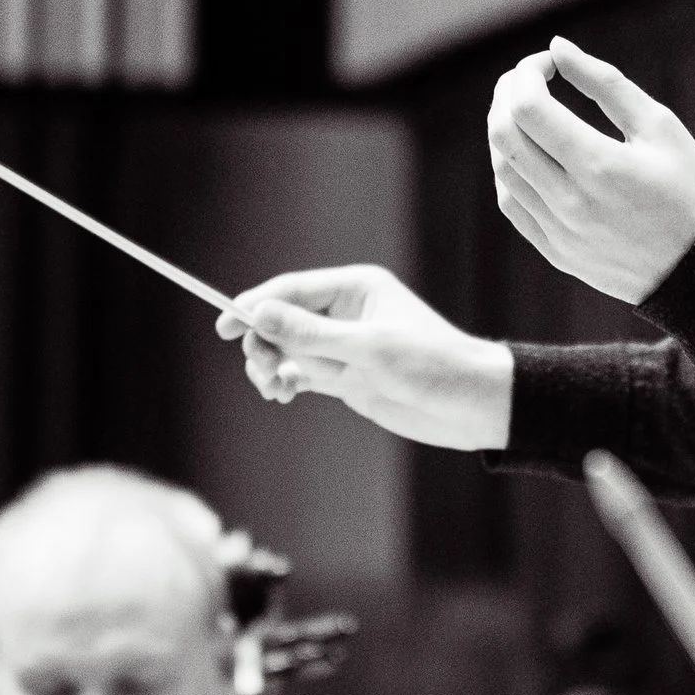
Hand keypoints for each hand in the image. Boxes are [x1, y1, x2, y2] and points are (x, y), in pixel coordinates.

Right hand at [215, 263, 512, 448]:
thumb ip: (310, 335)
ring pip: (287, 349)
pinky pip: (300, 373)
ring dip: (271, 366)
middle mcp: (345, 312)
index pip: (291, 290)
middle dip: (264, 343)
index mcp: (355, 288)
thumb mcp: (368, 349)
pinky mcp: (345, 376)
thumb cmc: (431, 366)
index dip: (254, 306)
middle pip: (282, 320)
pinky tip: (283, 394)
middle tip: (263, 370)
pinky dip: (285, 382)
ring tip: (273, 389)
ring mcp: (343, 346)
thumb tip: (258, 314)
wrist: (470, 406)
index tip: (224, 326)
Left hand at [487, 38, 694, 305]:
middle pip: (504, 134)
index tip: (548, 62)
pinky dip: (509, 168)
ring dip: (505, 129)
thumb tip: (557, 46)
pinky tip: (530, 152)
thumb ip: (605, 83)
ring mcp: (559, 231)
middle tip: (531, 79)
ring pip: (502, 168)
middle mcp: (570, 202)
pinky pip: (512, 203)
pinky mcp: (555, 251)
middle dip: (508, 93)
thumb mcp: (660, 127)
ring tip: (531, 111)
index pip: (528, 107)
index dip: (528, 73)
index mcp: (599, 166)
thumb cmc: (690, 190)